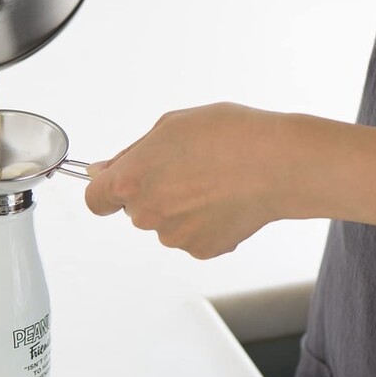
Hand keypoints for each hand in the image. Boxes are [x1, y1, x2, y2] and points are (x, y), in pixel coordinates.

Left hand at [84, 103, 291, 258]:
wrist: (280, 164)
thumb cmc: (229, 136)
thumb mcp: (170, 126)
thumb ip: (129, 154)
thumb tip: (101, 171)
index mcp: (131, 181)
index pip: (95, 200)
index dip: (106, 190)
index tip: (117, 184)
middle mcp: (147, 214)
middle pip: (133, 210)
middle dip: (150, 192)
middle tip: (186, 168)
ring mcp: (174, 237)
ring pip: (164, 224)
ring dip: (178, 208)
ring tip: (212, 182)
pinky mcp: (201, 250)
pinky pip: (190, 236)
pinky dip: (202, 222)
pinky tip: (224, 200)